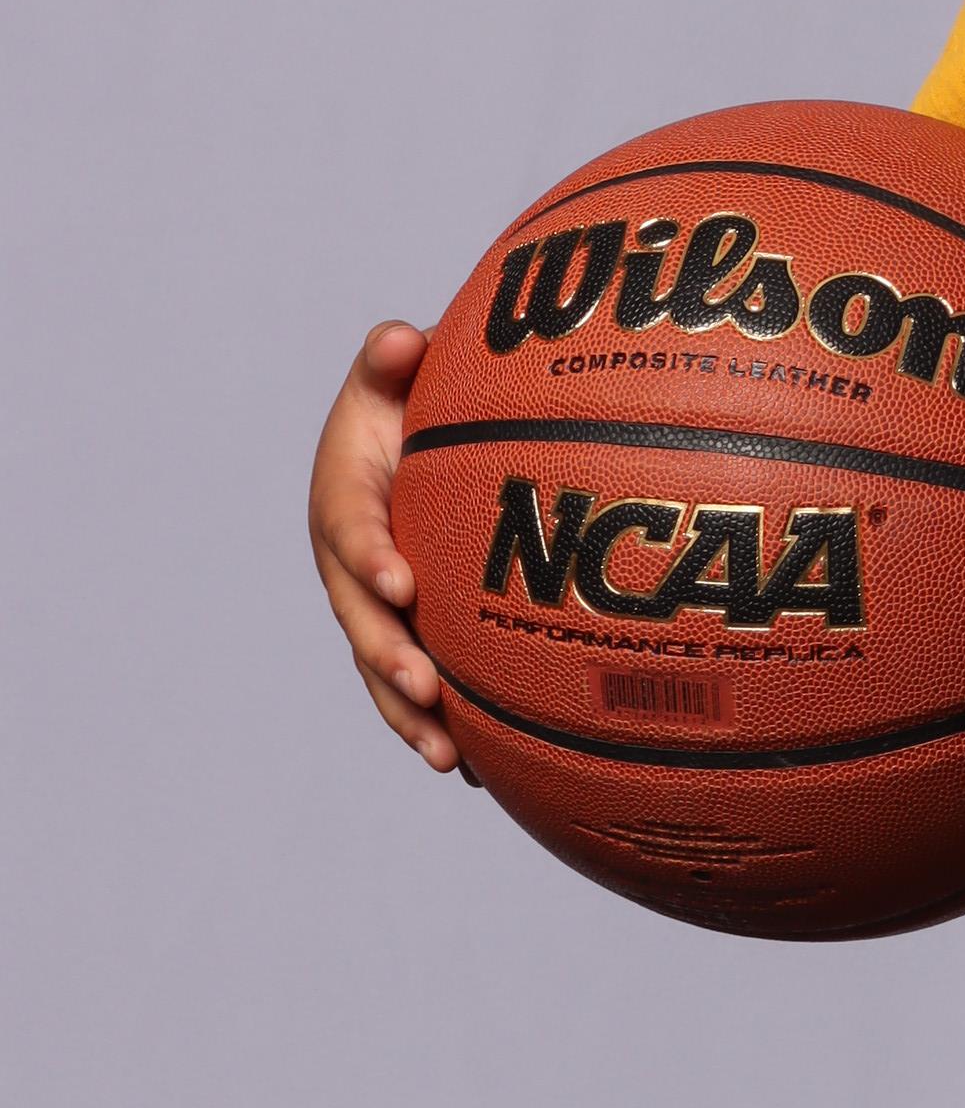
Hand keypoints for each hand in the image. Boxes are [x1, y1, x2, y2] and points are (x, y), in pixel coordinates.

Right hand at [309, 322, 464, 771]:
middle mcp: (349, 561)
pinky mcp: (404, 631)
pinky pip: (416, 682)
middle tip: (424, 689)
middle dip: (388, 657)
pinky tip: (478, 768)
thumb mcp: (395, 373)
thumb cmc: (412, 402)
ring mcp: (374, 604)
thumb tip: (398, 339)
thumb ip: (390, 359)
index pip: (350, 527)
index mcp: (344, 497)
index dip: (369, 555)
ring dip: (409, 713)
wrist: (418, 438)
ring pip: (382, 666)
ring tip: (446, 757)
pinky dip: (440, 723)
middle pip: (360, 616)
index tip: (398, 584)